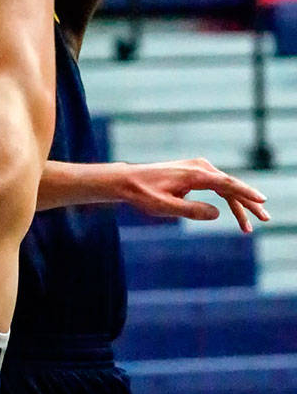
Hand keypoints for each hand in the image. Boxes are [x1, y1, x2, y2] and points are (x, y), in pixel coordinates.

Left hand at [122, 158, 269, 232]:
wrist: (129, 181)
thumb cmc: (144, 194)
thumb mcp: (165, 207)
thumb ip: (191, 210)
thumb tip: (217, 213)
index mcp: (193, 174)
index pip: (226, 183)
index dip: (246, 192)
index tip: (262, 200)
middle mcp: (198, 167)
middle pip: (231, 184)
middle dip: (248, 203)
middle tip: (265, 220)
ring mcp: (197, 168)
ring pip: (225, 186)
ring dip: (239, 204)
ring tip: (250, 226)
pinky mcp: (194, 173)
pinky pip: (217, 185)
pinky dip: (227, 198)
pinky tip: (235, 213)